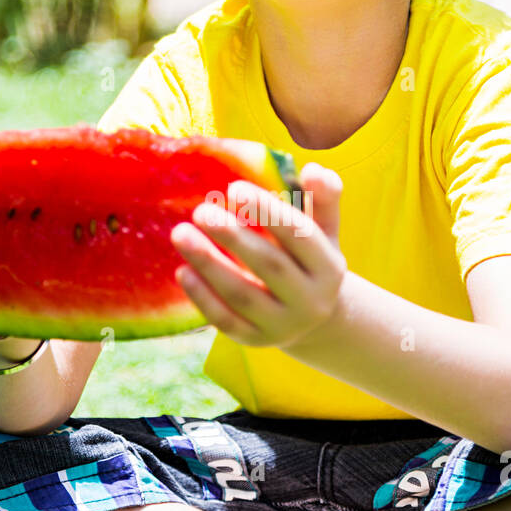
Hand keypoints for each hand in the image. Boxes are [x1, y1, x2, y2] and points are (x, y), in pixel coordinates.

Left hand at [170, 162, 346, 348]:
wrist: (314, 319)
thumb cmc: (310, 261)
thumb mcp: (325, 231)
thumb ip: (323, 198)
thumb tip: (313, 169)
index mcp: (329, 267)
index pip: (300, 236)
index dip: (268, 211)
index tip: (234, 188)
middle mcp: (311, 300)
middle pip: (270, 266)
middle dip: (233, 236)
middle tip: (201, 210)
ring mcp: (283, 325)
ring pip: (243, 295)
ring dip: (209, 263)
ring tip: (180, 233)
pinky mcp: (256, 341)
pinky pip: (226, 321)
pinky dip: (203, 297)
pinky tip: (183, 271)